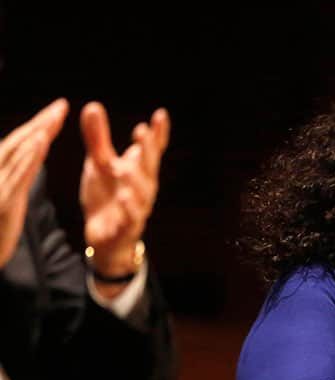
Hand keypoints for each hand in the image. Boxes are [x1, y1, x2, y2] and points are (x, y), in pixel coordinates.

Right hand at [0, 99, 68, 266]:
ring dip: (37, 132)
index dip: (37, 127)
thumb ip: (13, 183)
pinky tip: (41, 141)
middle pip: (19, 142)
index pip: (19, 146)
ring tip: (54, 115)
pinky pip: (19, 174)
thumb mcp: (6, 204)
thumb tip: (23, 165)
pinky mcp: (3, 201)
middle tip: (61, 104)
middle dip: (40, 122)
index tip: (56, 112)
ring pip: (18, 153)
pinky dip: (30, 156)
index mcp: (0, 175)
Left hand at [79, 102, 169, 278]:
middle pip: (148, 167)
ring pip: (141, 193)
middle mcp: (143, 187)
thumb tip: (93, 105)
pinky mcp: (126, 226)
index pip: (152, 150)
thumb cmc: (107, 196)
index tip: (160, 115)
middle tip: (143, 132)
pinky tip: (124, 197)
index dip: (158, 134)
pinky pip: (130, 217)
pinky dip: (128, 208)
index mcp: (139, 170)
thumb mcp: (99, 164)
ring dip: (135, 180)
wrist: (106, 237)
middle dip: (147, 151)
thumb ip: (98, 138)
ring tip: (126, 167)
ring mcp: (137, 207)